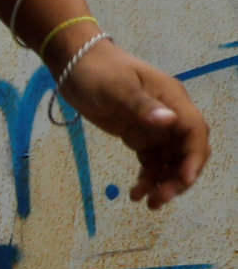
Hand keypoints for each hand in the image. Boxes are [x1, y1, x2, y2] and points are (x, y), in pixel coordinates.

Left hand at [58, 39, 210, 208]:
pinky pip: (151, 162)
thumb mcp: (116, 87)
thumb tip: (168, 121)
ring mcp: (155, 127)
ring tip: (149, 203)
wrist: (75, 65)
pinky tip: (136, 193)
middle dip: (180, 176)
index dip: (193, 157)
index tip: (183, 180)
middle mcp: (170, 115)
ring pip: (170, 160)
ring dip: (164, 182)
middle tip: (161, 199)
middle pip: (187, 151)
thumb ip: (141, 105)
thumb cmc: (97, 71)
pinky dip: (148, 178)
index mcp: (172, 100)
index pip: (194, 132)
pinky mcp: (139, 136)